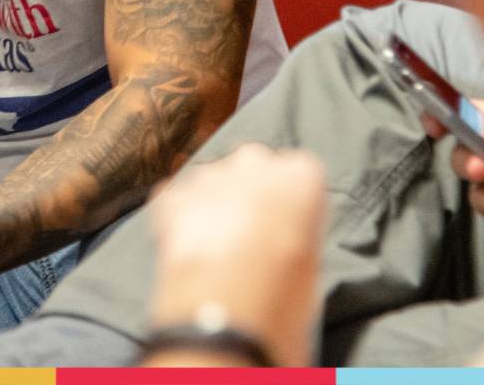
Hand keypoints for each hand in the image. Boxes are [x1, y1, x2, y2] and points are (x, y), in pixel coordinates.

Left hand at [149, 145, 326, 366]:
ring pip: (213, 183)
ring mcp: (209, 176)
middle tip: (248, 239)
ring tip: (215, 252)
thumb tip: (281, 234)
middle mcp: (255, 163)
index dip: (288, 204)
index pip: (297, 174)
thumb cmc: (281, 300)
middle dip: (249, 194)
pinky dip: (179, 220)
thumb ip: (296, 228)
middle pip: (253, 168)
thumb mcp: (311, 262)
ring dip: (213, 207)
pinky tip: (187, 252)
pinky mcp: (172, 196)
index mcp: (300, 175)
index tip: (283, 228)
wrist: (224, 320)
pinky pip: (178, 200)